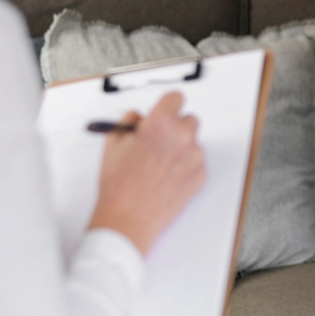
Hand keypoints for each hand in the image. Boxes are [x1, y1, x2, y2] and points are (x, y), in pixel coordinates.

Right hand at [90, 92, 206, 255]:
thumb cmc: (119, 184)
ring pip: (192, 142)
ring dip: (181, 147)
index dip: (167, 106)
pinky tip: (166, 178)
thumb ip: (128, 122)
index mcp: (161, 124)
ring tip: (158, 166)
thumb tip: (139, 118)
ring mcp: (194, 157)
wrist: (128, 218)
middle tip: (159, 141)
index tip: (164, 112)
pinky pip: (196, 162)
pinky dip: (185, 166)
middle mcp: (182, 137)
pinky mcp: (201, 175)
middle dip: (175, 127)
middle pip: (188, 119)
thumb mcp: (113, 143)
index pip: (176, 98)